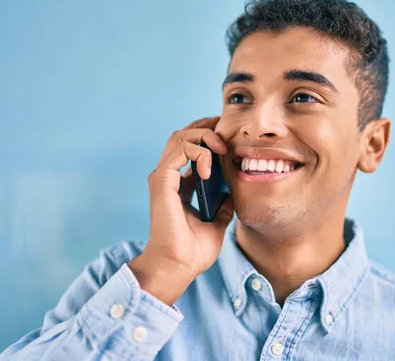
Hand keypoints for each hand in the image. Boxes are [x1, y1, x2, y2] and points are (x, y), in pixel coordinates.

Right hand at [128, 117, 233, 303]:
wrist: (178, 266)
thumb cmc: (193, 251)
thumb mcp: (216, 223)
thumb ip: (223, 206)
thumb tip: (233, 193)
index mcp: (179, 185)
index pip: (191, 148)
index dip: (208, 137)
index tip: (229, 138)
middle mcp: (169, 177)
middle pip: (183, 136)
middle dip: (206, 128)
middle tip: (225, 136)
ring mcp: (163, 178)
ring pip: (179, 137)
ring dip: (203, 136)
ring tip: (220, 148)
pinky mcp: (161, 181)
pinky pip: (179, 151)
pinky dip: (197, 152)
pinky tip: (209, 168)